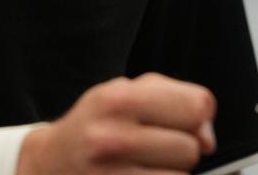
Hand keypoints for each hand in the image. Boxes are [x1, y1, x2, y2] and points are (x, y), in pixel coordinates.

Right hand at [19, 74, 215, 174]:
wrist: (50, 163)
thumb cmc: (95, 123)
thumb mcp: (124, 91)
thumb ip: (172, 97)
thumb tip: (208, 137)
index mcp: (120, 100)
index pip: (195, 106)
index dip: (200, 113)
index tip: (189, 118)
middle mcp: (114, 138)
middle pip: (191, 148)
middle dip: (183, 147)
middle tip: (159, 145)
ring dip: (173, 172)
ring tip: (149, 164)